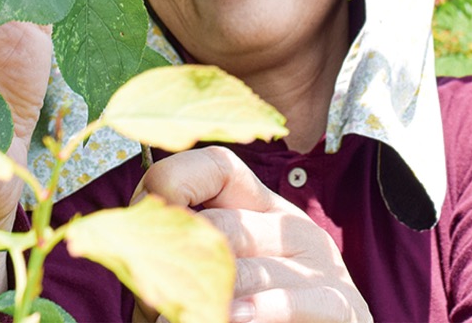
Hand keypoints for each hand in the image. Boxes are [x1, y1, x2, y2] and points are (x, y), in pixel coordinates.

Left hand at [134, 147, 371, 322]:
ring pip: (244, 271)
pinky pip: (290, 300)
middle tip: (151, 303)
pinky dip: (257, 312)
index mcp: (263, 206)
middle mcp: (291, 226)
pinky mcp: (341, 303)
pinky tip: (233, 319)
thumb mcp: (229, 267)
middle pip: (219, 226)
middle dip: (174, 267)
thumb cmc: (261, 310)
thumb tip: (130, 232)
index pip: (217, 164)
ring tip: (174, 321)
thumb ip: (193, 247)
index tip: (139, 224)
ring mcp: (320, 264)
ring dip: (200, 302)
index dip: (171, 183)